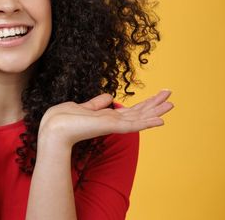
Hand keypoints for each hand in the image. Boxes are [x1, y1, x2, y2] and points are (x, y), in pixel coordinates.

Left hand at [39, 90, 174, 147]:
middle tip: (172, 96)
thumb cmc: (62, 119)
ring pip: (140, 118)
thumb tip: (109, 97)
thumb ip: (96, 104)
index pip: (131, 110)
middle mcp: (112, 121)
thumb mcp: (82, 107)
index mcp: (106, 117)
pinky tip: (160, 120)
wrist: (53, 129)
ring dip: (156, 111)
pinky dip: (147, 123)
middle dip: (155, 104)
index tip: (159, 95)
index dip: (145, 103)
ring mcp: (113, 125)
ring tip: (172, 104)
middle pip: (139, 112)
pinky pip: (133, 125)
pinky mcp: (111, 127)